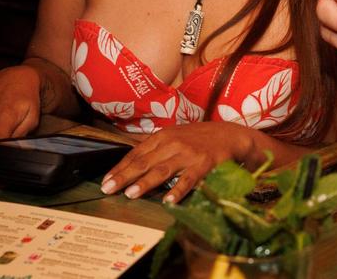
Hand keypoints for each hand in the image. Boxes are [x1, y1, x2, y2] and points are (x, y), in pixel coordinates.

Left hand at [99, 122, 254, 204]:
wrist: (231, 135)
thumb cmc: (200, 138)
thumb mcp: (176, 136)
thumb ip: (156, 148)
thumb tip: (133, 163)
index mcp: (163, 136)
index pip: (136, 153)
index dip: (120, 167)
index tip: (106, 180)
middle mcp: (173, 143)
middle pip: (144, 161)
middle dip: (124, 176)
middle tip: (108, 188)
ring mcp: (188, 154)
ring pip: (162, 169)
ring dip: (145, 182)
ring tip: (130, 193)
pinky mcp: (204, 164)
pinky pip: (188, 179)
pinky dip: (178, 190)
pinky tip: (168, 201)